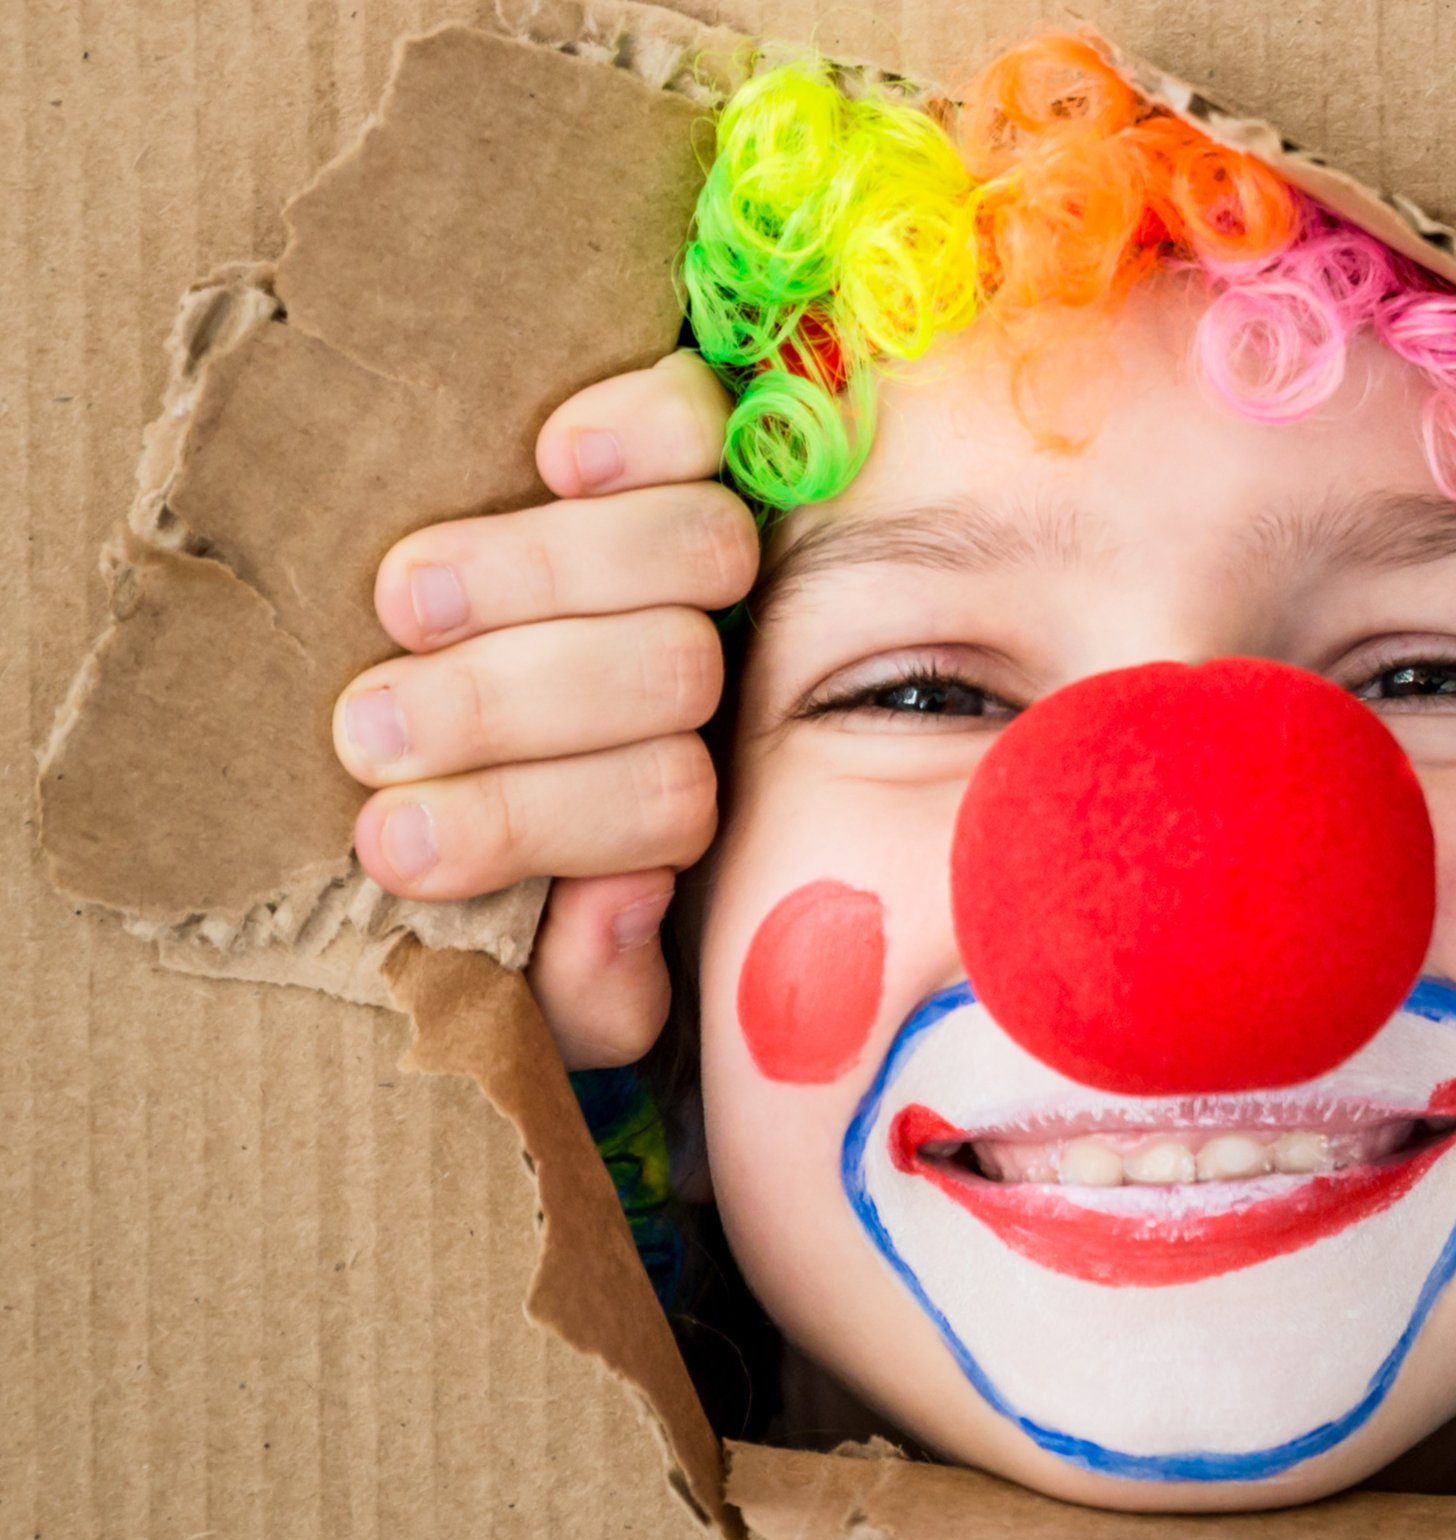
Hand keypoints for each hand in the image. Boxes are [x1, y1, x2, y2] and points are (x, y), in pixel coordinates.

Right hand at [335, 353, 750, 1067]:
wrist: (430, 735)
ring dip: (539, 575)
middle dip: (509, 704)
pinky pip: (696, 416)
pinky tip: (558, 457)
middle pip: (672, 667)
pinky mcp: (655, 446)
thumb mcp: (540, 978)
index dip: (542, 817)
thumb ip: (590, 980)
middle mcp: (706, 679)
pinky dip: (637, 430)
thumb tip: (618, 902)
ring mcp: (689, 557)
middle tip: (371, 727)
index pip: (667, 803)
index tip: (391, 840)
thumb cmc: (481, 857)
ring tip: (406, 605)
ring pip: (691, 548)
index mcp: (674, 801)